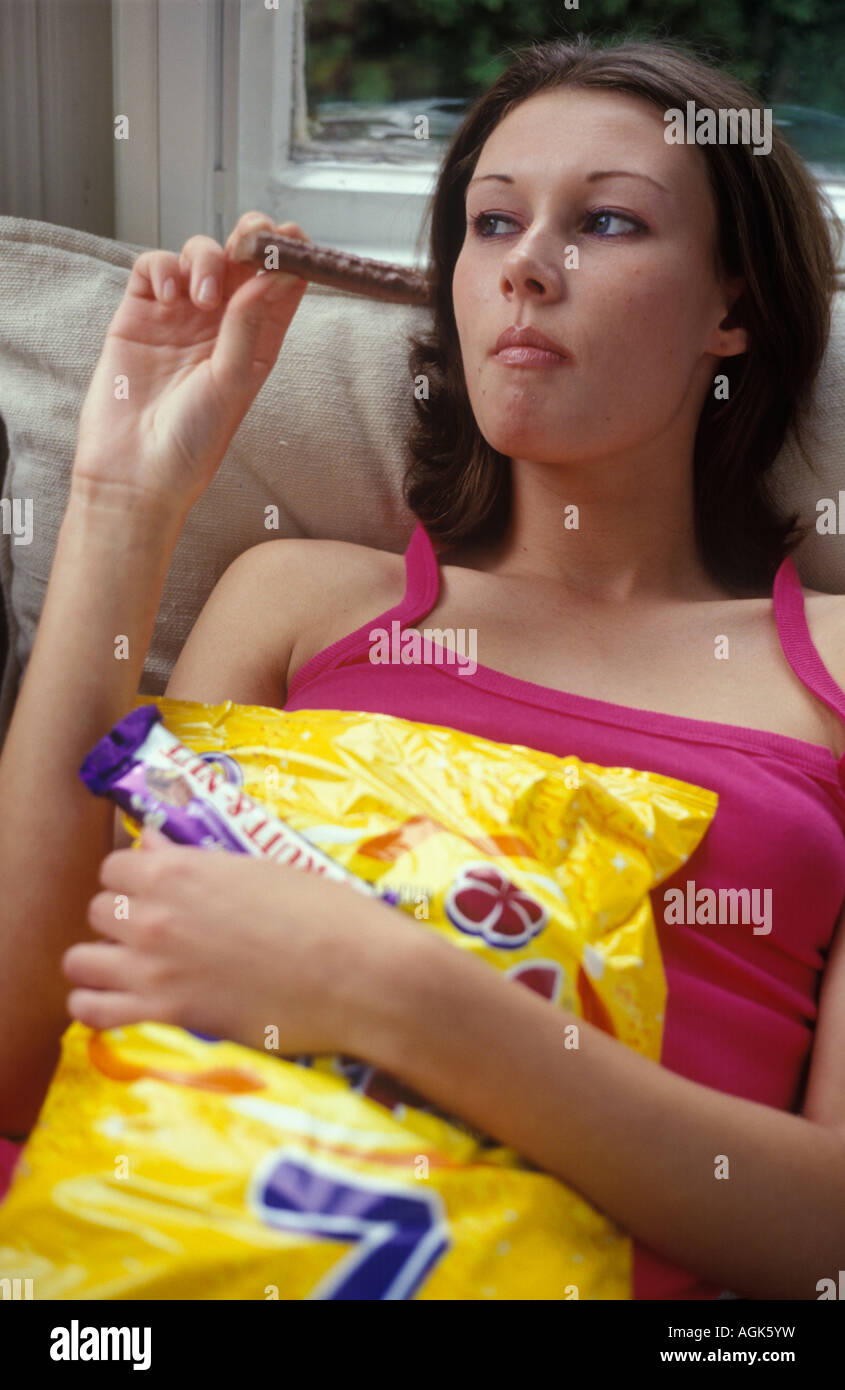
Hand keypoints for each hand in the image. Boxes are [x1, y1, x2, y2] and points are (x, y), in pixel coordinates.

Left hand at [61, 827, 401, 1056]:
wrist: (359, 974)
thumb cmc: (326, 913)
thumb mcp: (261, 868)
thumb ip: (197, 862)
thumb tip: (153, 847)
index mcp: (179, 870)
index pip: (115, 866)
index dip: (135, 879)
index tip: (156, 891)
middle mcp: (154, 914)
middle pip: (97, 910)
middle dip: (121, 919)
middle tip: (155, 932)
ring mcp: (153, 967)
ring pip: (80, 961)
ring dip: (101, 962)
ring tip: (130, 969)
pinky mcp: (166, 1015)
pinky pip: (92, 1012)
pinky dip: (97, 1008)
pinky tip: (120, 1004)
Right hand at [72, 211, 312, 511]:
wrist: (135, 469)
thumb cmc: (192, 440)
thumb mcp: (232, 382)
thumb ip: (249, 325)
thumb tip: (275, 274)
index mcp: (256, 341)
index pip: (281, 284)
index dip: (290, 255)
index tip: (294, 238)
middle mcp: (221, 324)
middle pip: (241, 258)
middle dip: (249, 237)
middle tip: (249, 241)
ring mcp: (180, 315)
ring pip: (199, 254)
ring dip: (205, 259)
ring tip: (201, 298)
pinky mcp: (140, 313)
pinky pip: (153, 267)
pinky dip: (161, 268)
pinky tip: (167, 297)